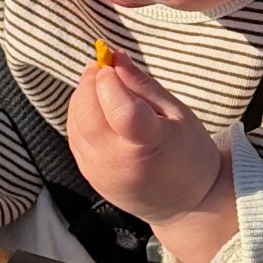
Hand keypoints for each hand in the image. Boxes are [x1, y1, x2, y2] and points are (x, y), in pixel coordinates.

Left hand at [65, 50, 224, 227]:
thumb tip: (115, 57)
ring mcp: (100, 172)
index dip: (109, 81)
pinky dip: (80, 116)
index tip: (111, 64)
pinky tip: (98, 109)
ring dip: (82, 98)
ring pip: (75, 123)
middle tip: (102, 68)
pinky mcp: (88, 175)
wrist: (183, 204)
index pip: (120, 110)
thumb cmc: (187, 154)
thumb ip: (143, 85)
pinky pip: (74, 136)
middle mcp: (119, 162)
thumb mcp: (177, 114)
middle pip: (87, 114)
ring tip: (102, 87)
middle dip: (89, 83)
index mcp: (150, 146)